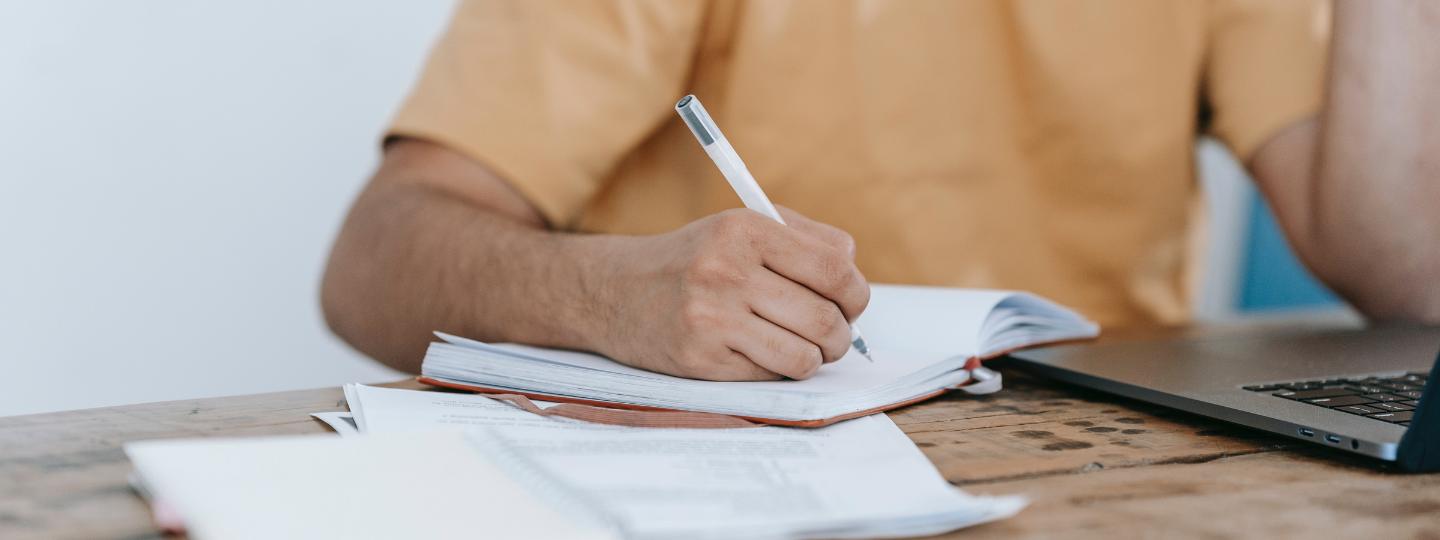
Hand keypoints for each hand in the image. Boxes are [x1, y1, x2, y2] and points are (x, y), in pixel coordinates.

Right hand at [590, 207, 869, 380]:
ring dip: (815, 359)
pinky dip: (777, 369)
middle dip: (840, 335)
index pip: (834, 268)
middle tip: (832, 336)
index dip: (855, 294)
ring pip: (804, 355)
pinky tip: (760, 354)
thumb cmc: (691, 260)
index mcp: (744, 230)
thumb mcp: (739, 228)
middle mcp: (726, 270)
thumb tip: (853, 268)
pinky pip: (769, 375)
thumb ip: (803, 238)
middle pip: (824, 318)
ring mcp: (711, 317)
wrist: (613, 291)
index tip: (852, 304)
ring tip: (804, 349)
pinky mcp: (700, 358)